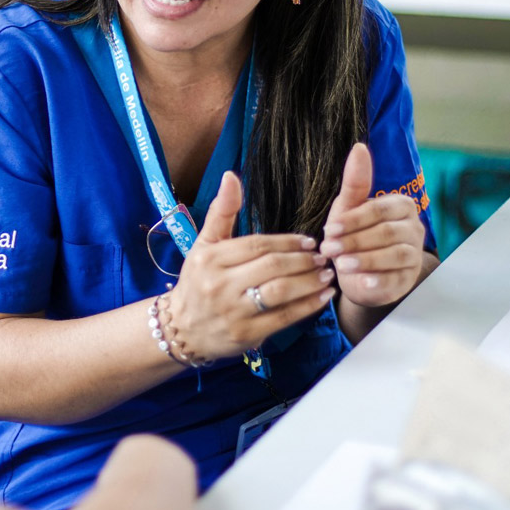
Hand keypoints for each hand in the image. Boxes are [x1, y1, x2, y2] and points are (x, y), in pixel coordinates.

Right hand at [167, 171, 335, 359]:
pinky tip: (322, 297)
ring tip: (327, 274)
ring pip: (280, 292)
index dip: (287, 242)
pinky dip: (307, 306)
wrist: (182, 328)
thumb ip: (222, 211)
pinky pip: (283, 318)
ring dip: (309, 282)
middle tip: (324, 256)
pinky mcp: (246, 334)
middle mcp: (219, 284)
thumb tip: (231, 175)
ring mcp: (233, 311)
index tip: (309, 241)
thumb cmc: (197, 281)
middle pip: (272, 267)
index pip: (257, 245)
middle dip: (303, 261)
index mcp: (210, 259)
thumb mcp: (204, 245)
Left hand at [321, 143, 424, 306]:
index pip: (378, 210)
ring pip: (395, 255)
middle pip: (386, 233)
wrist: (357, 271)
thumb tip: (359, 147)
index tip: (329, 229)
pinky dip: (380, 282)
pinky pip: (397, 279)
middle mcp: (414, 229)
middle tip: (329, 249)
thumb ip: (355, 181)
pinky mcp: (408, 279)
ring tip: (341, 265)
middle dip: (355, 241)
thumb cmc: (352, 233)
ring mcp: (414, 255)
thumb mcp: (348, 207)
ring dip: (366, 260)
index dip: (353, 220)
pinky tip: (364, 284)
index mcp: (401, 206)